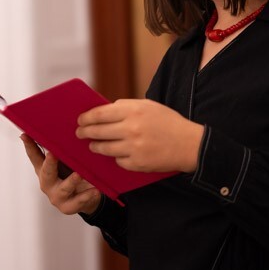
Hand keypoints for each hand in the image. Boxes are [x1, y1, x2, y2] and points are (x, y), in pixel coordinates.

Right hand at [21, 134, 101, 214]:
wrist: (86, 198)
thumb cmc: (72, 175)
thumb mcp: (64, 161)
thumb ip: (57, 148)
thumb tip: (54, 128)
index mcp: (43, 170)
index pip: (34, 156)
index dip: (29, 145)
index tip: (26, 135)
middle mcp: (47, 183)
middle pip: (46, 172)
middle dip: (49, 163)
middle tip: (53, 154)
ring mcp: (57, 196)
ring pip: (64, 188)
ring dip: (71, 181)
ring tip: (79, 174)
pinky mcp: (68, 207)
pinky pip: (78, 201)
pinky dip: (87, 195)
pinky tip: (94, 189)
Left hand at [76, 98, 203, 172]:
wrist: (189, 144)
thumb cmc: (168, 122)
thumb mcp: (148, 106)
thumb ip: (126, 107)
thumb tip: (104, 111)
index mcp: (133, 111)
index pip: (100, 114)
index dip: (87, 117)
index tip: (80, 120)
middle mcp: (131, 129)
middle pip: (98, 131)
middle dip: (85, 132)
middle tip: (79, 133)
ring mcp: (133, 148)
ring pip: (104, 148)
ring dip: (95, 146)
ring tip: (92, 145)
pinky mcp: (137, 164)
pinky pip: (118, 161)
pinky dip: (116, 157)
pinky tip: (114, 154)